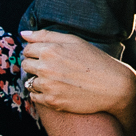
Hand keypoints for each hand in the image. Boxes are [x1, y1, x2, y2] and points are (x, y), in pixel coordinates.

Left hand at [20, 30, 135, 117]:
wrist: (113, 86)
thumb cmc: (94, 60)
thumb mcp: (74, 41)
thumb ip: (46, 35)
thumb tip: (23, 34)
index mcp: (50, 50)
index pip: (27, 49)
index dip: (36, 52)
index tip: (47, 55)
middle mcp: (46, 68)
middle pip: (25, 65)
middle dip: (35, 65)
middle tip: (51, 67)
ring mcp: (48, 86)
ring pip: (29, 82)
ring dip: (37, 80)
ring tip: (55, 80)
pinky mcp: (52, 102)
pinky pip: (34, 98)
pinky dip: (41, 94)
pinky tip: (55, 90)